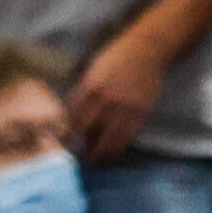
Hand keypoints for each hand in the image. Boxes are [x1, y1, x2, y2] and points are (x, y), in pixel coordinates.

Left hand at [70, 28, 168, 162]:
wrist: (147, 50)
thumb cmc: (117, 57)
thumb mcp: (93, 69)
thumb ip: (84, 90)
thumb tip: (74, 112)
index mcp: (89, 86)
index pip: (73, 116)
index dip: (68, 132)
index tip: (65, 142)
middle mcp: (106, 98)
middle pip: (88, 130)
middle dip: (81, 146)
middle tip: (78, 157)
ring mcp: (125, 107)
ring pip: (110, 138)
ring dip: (102, 153)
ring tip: (97, 162)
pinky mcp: (141, 112)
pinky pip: (128, 135)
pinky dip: (120, 147)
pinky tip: (115, 153)